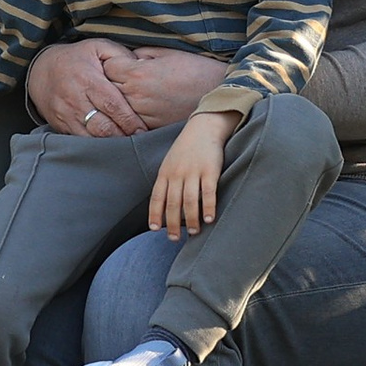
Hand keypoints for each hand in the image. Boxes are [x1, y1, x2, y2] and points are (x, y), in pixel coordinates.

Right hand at [26, 38, 151, 135]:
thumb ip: (121, 55)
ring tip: (126, 144)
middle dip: (123, 135)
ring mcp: (66, 115)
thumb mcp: (97, 47)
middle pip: (102, 126)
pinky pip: (80, 141)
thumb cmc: (76, 58)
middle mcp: (75, 99)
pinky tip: (108, 145)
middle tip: (139, 139)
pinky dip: (95, 146)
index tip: (143, 129)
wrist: (40, 69)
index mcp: (88, 79)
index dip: (129, 120)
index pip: (112, 104)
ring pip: (91, 138)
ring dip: (110, 143)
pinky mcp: (60, 126)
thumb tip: (142, 66)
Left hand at [103, 47, 230, 131]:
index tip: (121, 61)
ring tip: (132, 91)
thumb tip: (125, 59)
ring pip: (116, 107)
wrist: (217, 94)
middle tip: (122, 76)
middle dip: (111, 81)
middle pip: (107, 88)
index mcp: (138, 73)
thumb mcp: (166, 52)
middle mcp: (136, 95)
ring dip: (119, 99)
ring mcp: (142, 114)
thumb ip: (140, 54)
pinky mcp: (151, 126)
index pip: (107, 66)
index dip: (113, 62)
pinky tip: (141, 105)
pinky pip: (130, 120)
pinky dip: (131, 113)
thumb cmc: (194, 69)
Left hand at [151, 112, 230, 236]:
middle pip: (172, 204)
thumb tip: (163, 206)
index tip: (155, 229)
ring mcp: (193, 172)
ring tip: (195, 232)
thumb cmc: (186, 149)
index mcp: (165, 172)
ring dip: (191, 220)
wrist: (203, 127)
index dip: (155, 215)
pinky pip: (208, 192)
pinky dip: (208, 207)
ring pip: (189, 201)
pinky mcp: (210, 170)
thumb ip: (166, 182)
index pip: (157, 198)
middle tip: (175, 239)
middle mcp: (177, 173)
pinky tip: (210, 219)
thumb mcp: (170, 162)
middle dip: (173, 224)